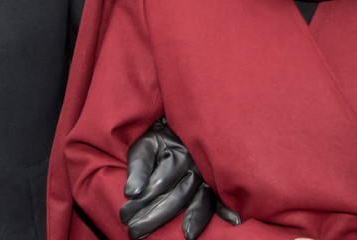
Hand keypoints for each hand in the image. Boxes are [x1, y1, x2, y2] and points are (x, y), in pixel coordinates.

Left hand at [121, 118, 238, 239]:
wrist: (182, 128)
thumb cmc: (160, 141)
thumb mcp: (144, 147)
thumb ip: (137, 168)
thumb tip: (131, 193)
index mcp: (176, 156)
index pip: (158, 185)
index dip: (140, 202)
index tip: (123, 216)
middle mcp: (195, 166)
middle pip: (178, 196)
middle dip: (155, 217)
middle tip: (134, 232)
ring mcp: (208, 175)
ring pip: (201, 200)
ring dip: (192, 219)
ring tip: (186, 236)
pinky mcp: (216, 183)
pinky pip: (223, 198)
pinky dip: (228, 210)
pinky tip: (233, 224)